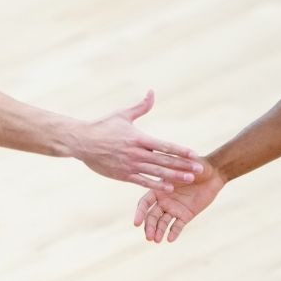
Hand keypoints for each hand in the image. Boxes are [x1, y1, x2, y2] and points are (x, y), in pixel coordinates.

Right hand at [71, 90, 200, 190]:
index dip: (181, 150)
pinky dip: (155, 185)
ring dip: (173, 176)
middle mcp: (136, 153)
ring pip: (156, 172)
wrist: (80, 141)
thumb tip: (152, 92)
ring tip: (189, 179)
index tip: (195, 154)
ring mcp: (130, 165)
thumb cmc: (102, 126)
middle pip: (164, 160)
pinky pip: (142, 181)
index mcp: (139, 138)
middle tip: (199, 170)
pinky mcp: (122, 175)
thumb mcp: (123, 115)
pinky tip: (168, 188)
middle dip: (183, 165)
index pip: (165, 145)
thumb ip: (141, 106)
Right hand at [133, 158, 224, 242]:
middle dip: (149, 226)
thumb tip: (161, 169)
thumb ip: (170, 171)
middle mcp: (163, 201)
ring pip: (162, 223)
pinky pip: (177, 226)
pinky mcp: (185, 215)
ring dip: (158, 231)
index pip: (145, 203)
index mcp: (158, 189)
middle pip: (152, 216)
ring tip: (156, 240)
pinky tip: (170, 239)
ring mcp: (174, 209)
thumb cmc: (195, 166)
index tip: (136, 223)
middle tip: (148, 237)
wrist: (212, 173)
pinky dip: (173, 232)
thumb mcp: (181, 166)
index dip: (140, 213)